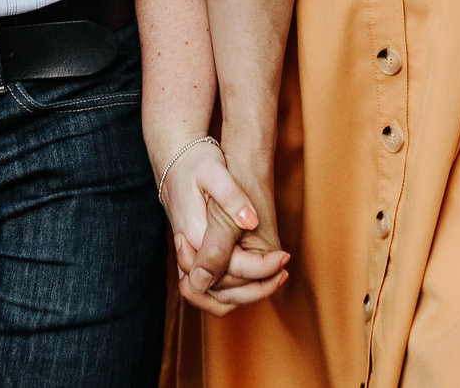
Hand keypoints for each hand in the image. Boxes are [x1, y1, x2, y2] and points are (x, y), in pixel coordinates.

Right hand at [159, 137, 287, 313]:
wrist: (174, 161)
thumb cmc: (196, 164)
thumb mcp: (214, 172)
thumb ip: (231, 199)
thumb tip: (251, 222)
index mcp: (195, 235)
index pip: (230, 268)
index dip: (262, 268)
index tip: (285, 256)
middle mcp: (188, 253)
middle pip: (221, 292)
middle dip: (258, 288)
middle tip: (284, 272)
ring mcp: (187, 259)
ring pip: (213, 298)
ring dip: (246, 295)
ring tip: (275, 277)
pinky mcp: (192, 258)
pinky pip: (210, 290)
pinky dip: (233, 292)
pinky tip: (257, 276)